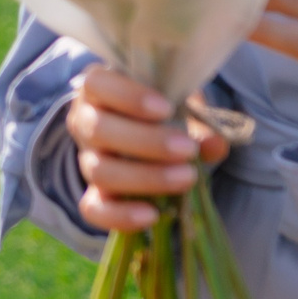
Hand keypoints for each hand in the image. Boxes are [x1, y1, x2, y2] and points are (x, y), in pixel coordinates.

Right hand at [68, 65, 228, 233]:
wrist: (154, 142)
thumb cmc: (165, 113)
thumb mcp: (183, 106)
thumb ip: (198, 120)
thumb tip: (213, 143)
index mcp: (99, 90)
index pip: (96, 83)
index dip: (126, 95)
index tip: (165, 108)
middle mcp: (84, 123)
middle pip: (97, 129)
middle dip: (145, 141)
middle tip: (187, 149)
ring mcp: (88, 161)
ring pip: (99, 170)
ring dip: (145, 176)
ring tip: (186, 177)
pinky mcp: (94, 195)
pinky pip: (93, 209)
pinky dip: (121, 215)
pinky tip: (153, 215)